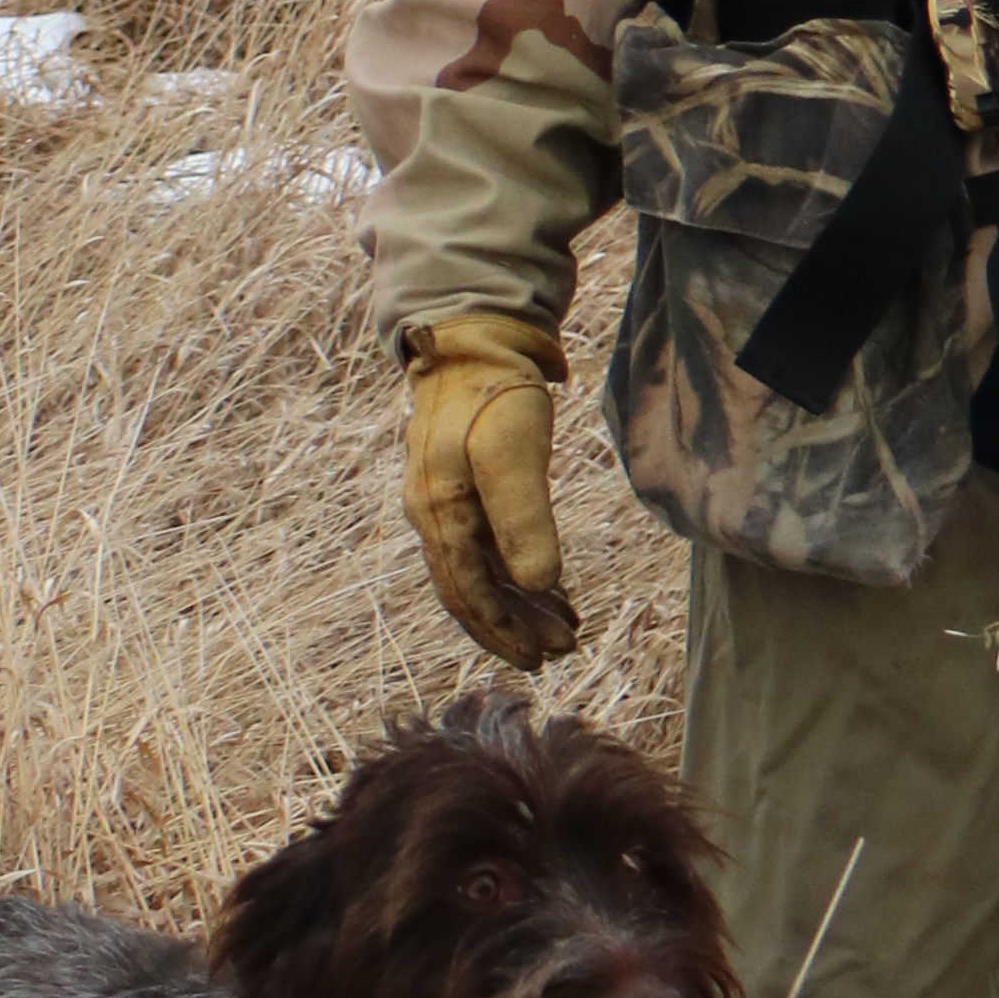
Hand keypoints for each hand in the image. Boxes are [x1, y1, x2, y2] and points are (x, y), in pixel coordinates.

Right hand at [399, 313, 580, 666]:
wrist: (474, 338)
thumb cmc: (493, 393)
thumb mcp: (512, 453)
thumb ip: (523, 518)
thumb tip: (537, 584)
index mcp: (438, 514)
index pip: (467, 594)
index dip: (503, 632)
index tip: (542, 659)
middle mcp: (434, 515)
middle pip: (472, 591)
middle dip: (514, 627)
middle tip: (561, 653)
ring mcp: (446, 501)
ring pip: (481, 572)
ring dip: (520, 605)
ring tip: (564, 628)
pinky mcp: (464, 485)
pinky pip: (487, 546)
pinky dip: (517, 572)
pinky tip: (548, 585)